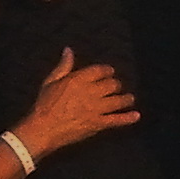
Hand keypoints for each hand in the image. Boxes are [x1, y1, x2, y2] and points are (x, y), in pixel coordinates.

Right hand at [16, 51, 137, 156]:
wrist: (43, 129)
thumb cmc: (44, 105)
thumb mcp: (51, 81)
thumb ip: (63, 66)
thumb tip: (69, 50)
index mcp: (79, 79)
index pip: (100, 70)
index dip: (107, 70)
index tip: (110, 72)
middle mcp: (91, 92)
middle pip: (111, 85)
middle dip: (116, 84)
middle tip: (118, 87)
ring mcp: (96, 109)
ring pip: (117, 101)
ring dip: (126, 99)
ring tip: (130, 98)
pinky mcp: (98, 124)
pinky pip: (116, 120)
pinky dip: (127, 118)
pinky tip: (136, 116)